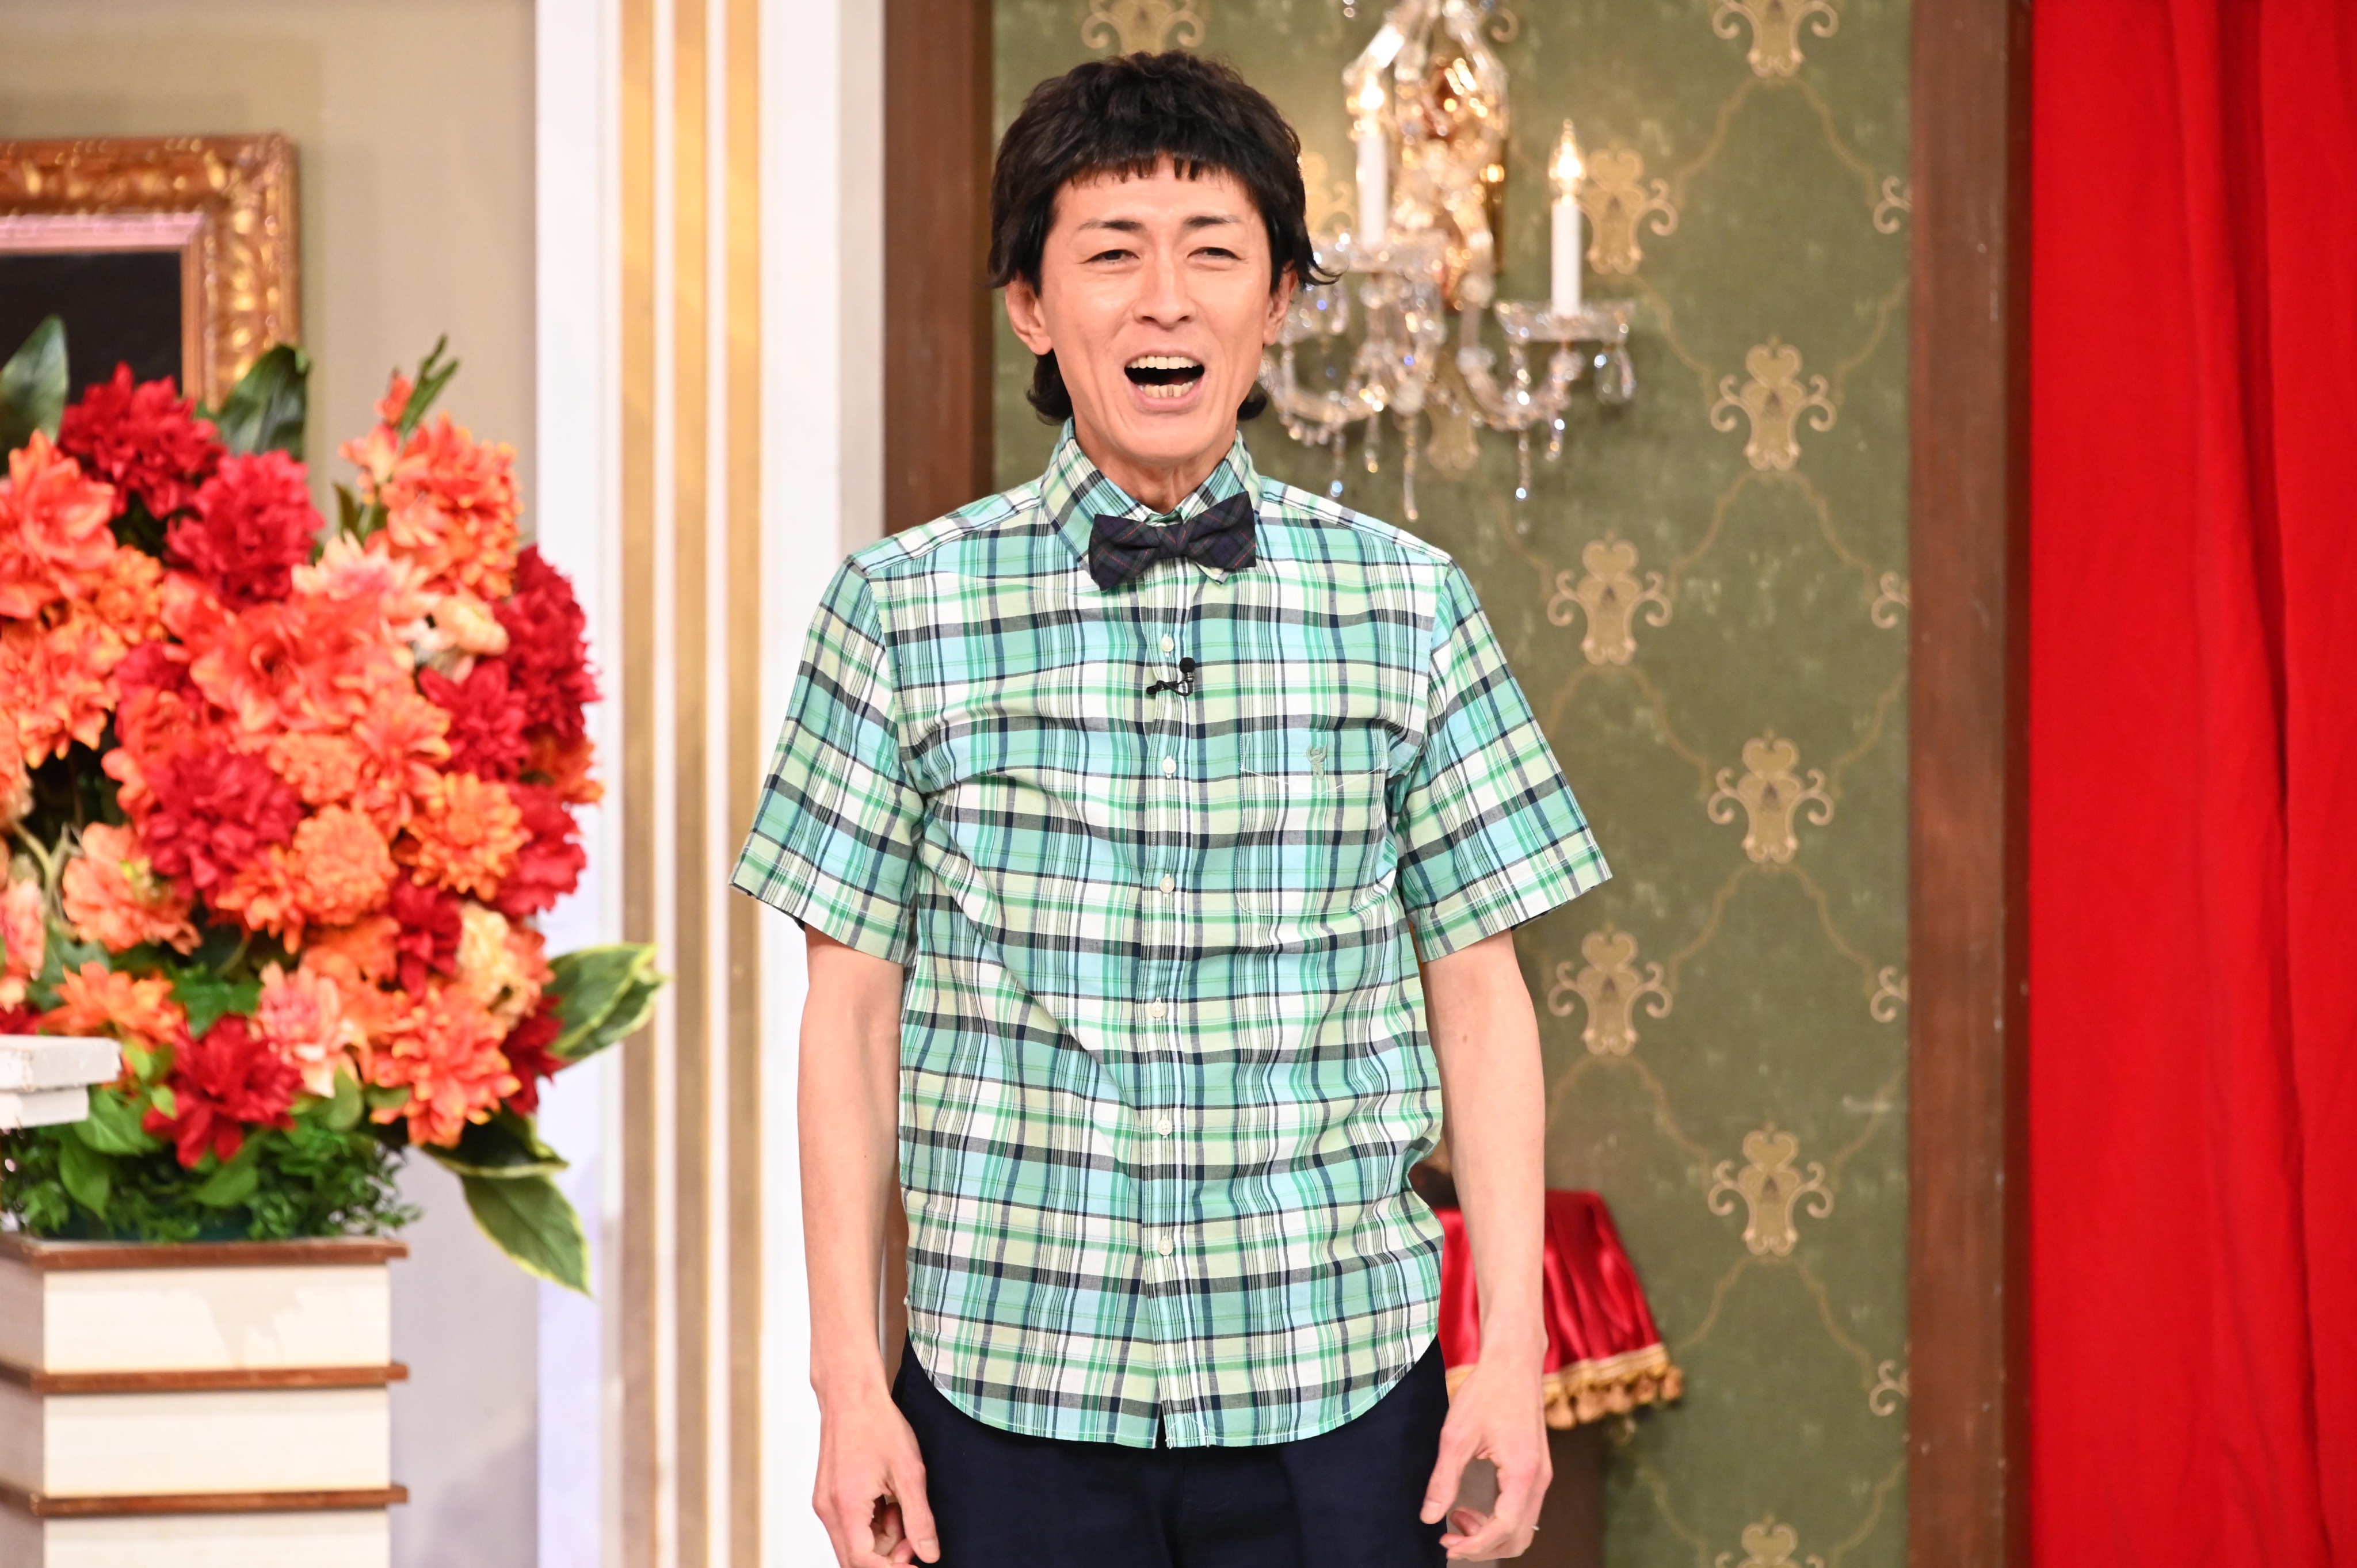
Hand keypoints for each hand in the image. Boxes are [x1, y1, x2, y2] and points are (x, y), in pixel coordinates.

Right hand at [813, 1382, 938, 1565]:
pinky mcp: (829, 1495)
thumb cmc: (877, 1425)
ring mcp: (826, 1503)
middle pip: (856, 1558)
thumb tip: (929, 1554)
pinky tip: (888, 1500)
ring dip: (883, 1537)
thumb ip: (919, 1518)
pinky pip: (851, 1525)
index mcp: (846, 1508)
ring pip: (855, 1543)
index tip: (917, 1562)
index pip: (864, 1562)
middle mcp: (829, 1510)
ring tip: (901, 1505)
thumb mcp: (909, 1473)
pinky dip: (873, 1523)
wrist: (851, 1393)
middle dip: (889, 1555)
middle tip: (914, 1534)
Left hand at [1420, 1356, 1550, 1559]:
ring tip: (1457, 1517)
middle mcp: (1538, 1479)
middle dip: (1483, 1547)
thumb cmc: (1487, 1391)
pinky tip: (1471, 1506)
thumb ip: (1443, 1479)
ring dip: (1490, 1534)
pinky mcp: (1535, 1469)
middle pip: (1518, 1538)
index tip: (1446, 1546)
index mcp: (1522, 1474)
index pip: (1504, 1530)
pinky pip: (1522, 1510)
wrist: (1513, 1362)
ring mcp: (1540, 1475)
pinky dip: (1498, 1519)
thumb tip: (1430, 1517)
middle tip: (1450, 1538)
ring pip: (1522, 1527)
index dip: (1475, 1547)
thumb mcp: (1456, 1435)